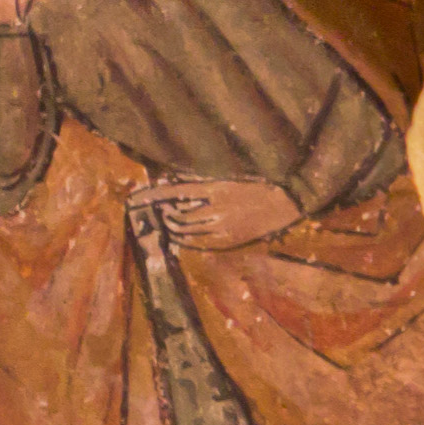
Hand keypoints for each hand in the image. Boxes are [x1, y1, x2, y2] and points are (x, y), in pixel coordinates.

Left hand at [134, 174, 301, 251]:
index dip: (154, 196)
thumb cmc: (254, 189)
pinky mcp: (227, 242)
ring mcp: (222, 229)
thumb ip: (198, 184)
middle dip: (163, 214)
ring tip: (170, 220)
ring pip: (184, 233)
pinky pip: (197, 244)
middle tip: (160, 210)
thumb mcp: (225, 180)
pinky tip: (183, 233)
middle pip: (176, 217)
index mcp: (216, 190)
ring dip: (172, 227)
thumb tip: (171, 184)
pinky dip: (184, 238)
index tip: (138, 198)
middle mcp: (217, 211)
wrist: (284, 205)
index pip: (175, 193)